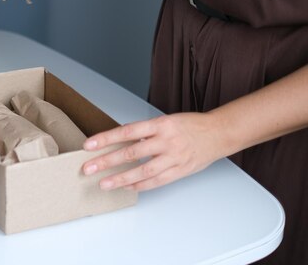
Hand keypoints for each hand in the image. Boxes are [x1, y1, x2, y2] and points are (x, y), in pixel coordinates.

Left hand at [81, 113, 226, 191]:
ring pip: (143, 170)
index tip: (89, 145)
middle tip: (89, 168)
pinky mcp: (180, 170)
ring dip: (121, 179)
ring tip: (104, 184)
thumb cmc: (188, 126)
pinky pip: (157, 181)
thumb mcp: (165, 121)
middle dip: (107, 161)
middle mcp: (166, 140)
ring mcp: (174, 157)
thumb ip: (145, 132)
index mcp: (160, 124)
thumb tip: (119, 141)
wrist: (218, 133)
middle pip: (131, 152)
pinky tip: (127, 187)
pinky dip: (140, 185)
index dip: (106, 138)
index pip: (126, 131)